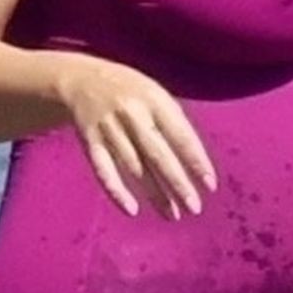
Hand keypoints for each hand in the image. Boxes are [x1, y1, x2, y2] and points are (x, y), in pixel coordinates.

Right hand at [56, 55, 218, 217]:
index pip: (180, 135)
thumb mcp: (155, 93)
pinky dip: (116, 192)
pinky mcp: (90, 142)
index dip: (196, 161)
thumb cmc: (130, 91)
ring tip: (172, 215)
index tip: (210, 186)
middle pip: (158, 155)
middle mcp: (132, 114)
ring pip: (135, 168)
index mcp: (154, 99)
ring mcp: (109, 128)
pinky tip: (132, 210)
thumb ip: (174, 122)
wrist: (81, 78)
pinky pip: (104, 170)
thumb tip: (196, 162)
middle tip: (195, 208)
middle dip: (178, 184)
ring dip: (155, 195)